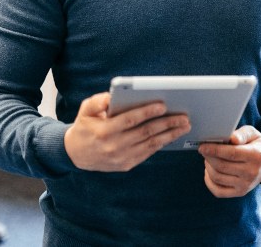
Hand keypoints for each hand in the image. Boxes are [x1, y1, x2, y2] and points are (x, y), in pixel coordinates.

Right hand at [63, 92, 190, 171]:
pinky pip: (148, 153)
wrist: (76, 154)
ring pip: (150, 144)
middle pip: (145, 133)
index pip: (130, 120)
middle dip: (166, 124)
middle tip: (184, 116)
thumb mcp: (85, 109)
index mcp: (104, 130)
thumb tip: (113, 96)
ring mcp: (121, 157)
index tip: (163, 105)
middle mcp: (114, 146)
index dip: (147, 112)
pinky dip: (161, 144)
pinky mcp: (126, 165)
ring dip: (170, 135)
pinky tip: (172, 135)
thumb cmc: (85, 126)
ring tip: (184, 126)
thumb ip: (98, 101)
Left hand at [198, 126, 260, 197]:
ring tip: (208, 159)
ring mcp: (246, 185)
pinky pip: (218, 191)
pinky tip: (209, 172)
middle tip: (204, 150)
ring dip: (208, 167)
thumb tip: (231, 138)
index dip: (214, 150)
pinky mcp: (240, 192)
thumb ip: (241, 134)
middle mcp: (251, 173)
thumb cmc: (257, 144)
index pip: (231, 154)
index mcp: (256, 156)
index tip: (202, 146)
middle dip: (208, 157)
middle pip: (221, 166)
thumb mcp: (252, 133)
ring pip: (218, 178)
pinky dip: (209, 181)